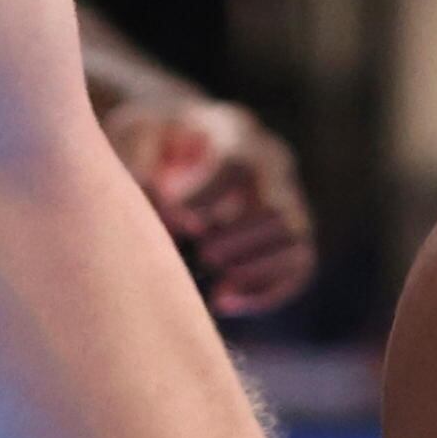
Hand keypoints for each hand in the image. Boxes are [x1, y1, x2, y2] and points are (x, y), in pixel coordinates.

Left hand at [105, 93, 316, 318]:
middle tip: (203, 258)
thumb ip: (142, 168)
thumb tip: (170, 220)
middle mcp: (273, 168)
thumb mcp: (138, 136)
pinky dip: (266, 293)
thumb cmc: (155, 139)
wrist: (179, 142)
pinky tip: (223, 303)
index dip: (210, 202)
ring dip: (258, 273)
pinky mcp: (288, 236)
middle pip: (278, 210)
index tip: (176, 227)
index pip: (240, 168)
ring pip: (296, 244)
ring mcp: (288, 202)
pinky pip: (298, 270)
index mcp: (239, 134)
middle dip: (239, 241)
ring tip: (217, 292)